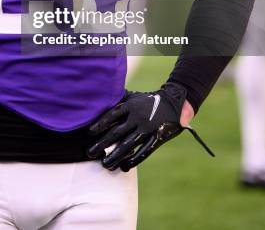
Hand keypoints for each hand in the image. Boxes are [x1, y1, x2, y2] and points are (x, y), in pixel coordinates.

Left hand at [88, 82, 211, 171]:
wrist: (175, 101)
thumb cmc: (149, 100)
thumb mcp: (134, 97)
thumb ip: (119, 100)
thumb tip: (100, 100)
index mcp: (131, 106)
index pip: (112, 115)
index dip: (100, 124)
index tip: (90, 132)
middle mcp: (137, 117)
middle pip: (117, 132)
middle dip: (102, 144)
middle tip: (90, 153)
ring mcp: (147, 128)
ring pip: (128, 145)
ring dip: (115, 155)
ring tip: (105, 164)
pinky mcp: (157, 138)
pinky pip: (144, 151)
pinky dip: (134, 160)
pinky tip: (124, 167)